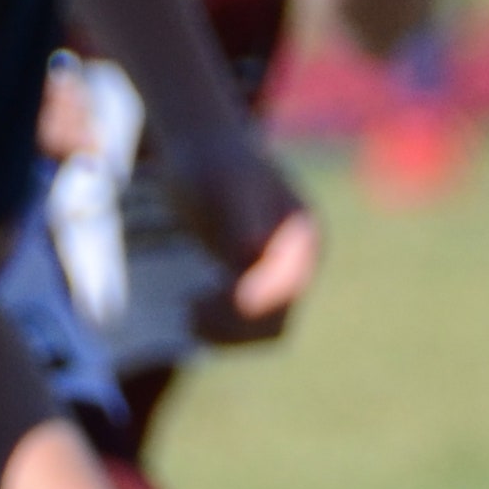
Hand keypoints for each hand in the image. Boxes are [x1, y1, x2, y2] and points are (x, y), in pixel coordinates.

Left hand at [170, 136, 320, 343]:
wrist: (201, 151)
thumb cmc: (209, 165)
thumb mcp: (221, 189)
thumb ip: (238, 223)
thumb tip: (250, 256)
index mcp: (302, 237)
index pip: (284, 296)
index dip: (242, 311)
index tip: (197, 301)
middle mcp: (300, 260)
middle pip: (276, 322)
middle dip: (231, 326)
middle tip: (186, 310)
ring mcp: (281, 273)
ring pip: (264, 332)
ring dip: (226, 336)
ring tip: (187, 313)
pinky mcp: (258, 281)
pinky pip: (248, 325)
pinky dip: (220, 329)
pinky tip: (191, 309)